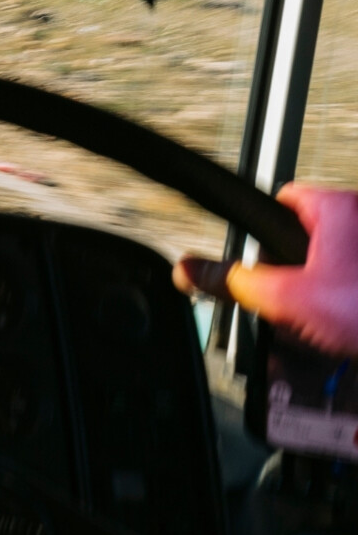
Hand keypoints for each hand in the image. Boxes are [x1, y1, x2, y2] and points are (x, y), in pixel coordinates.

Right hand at [174, 183, 357, 356]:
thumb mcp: (289, 298)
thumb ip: (235, 282)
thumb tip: (192, 269)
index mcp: (340, 208)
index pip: (287, 198)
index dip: (263, 227)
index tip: (256, 254)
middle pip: (309, 240)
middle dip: (292, 276)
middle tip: (286, 305)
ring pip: (334, 271)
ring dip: (320, 301)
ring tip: (318, 329)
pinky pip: (351, 293)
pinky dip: (344, 314)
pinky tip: (344, 337)